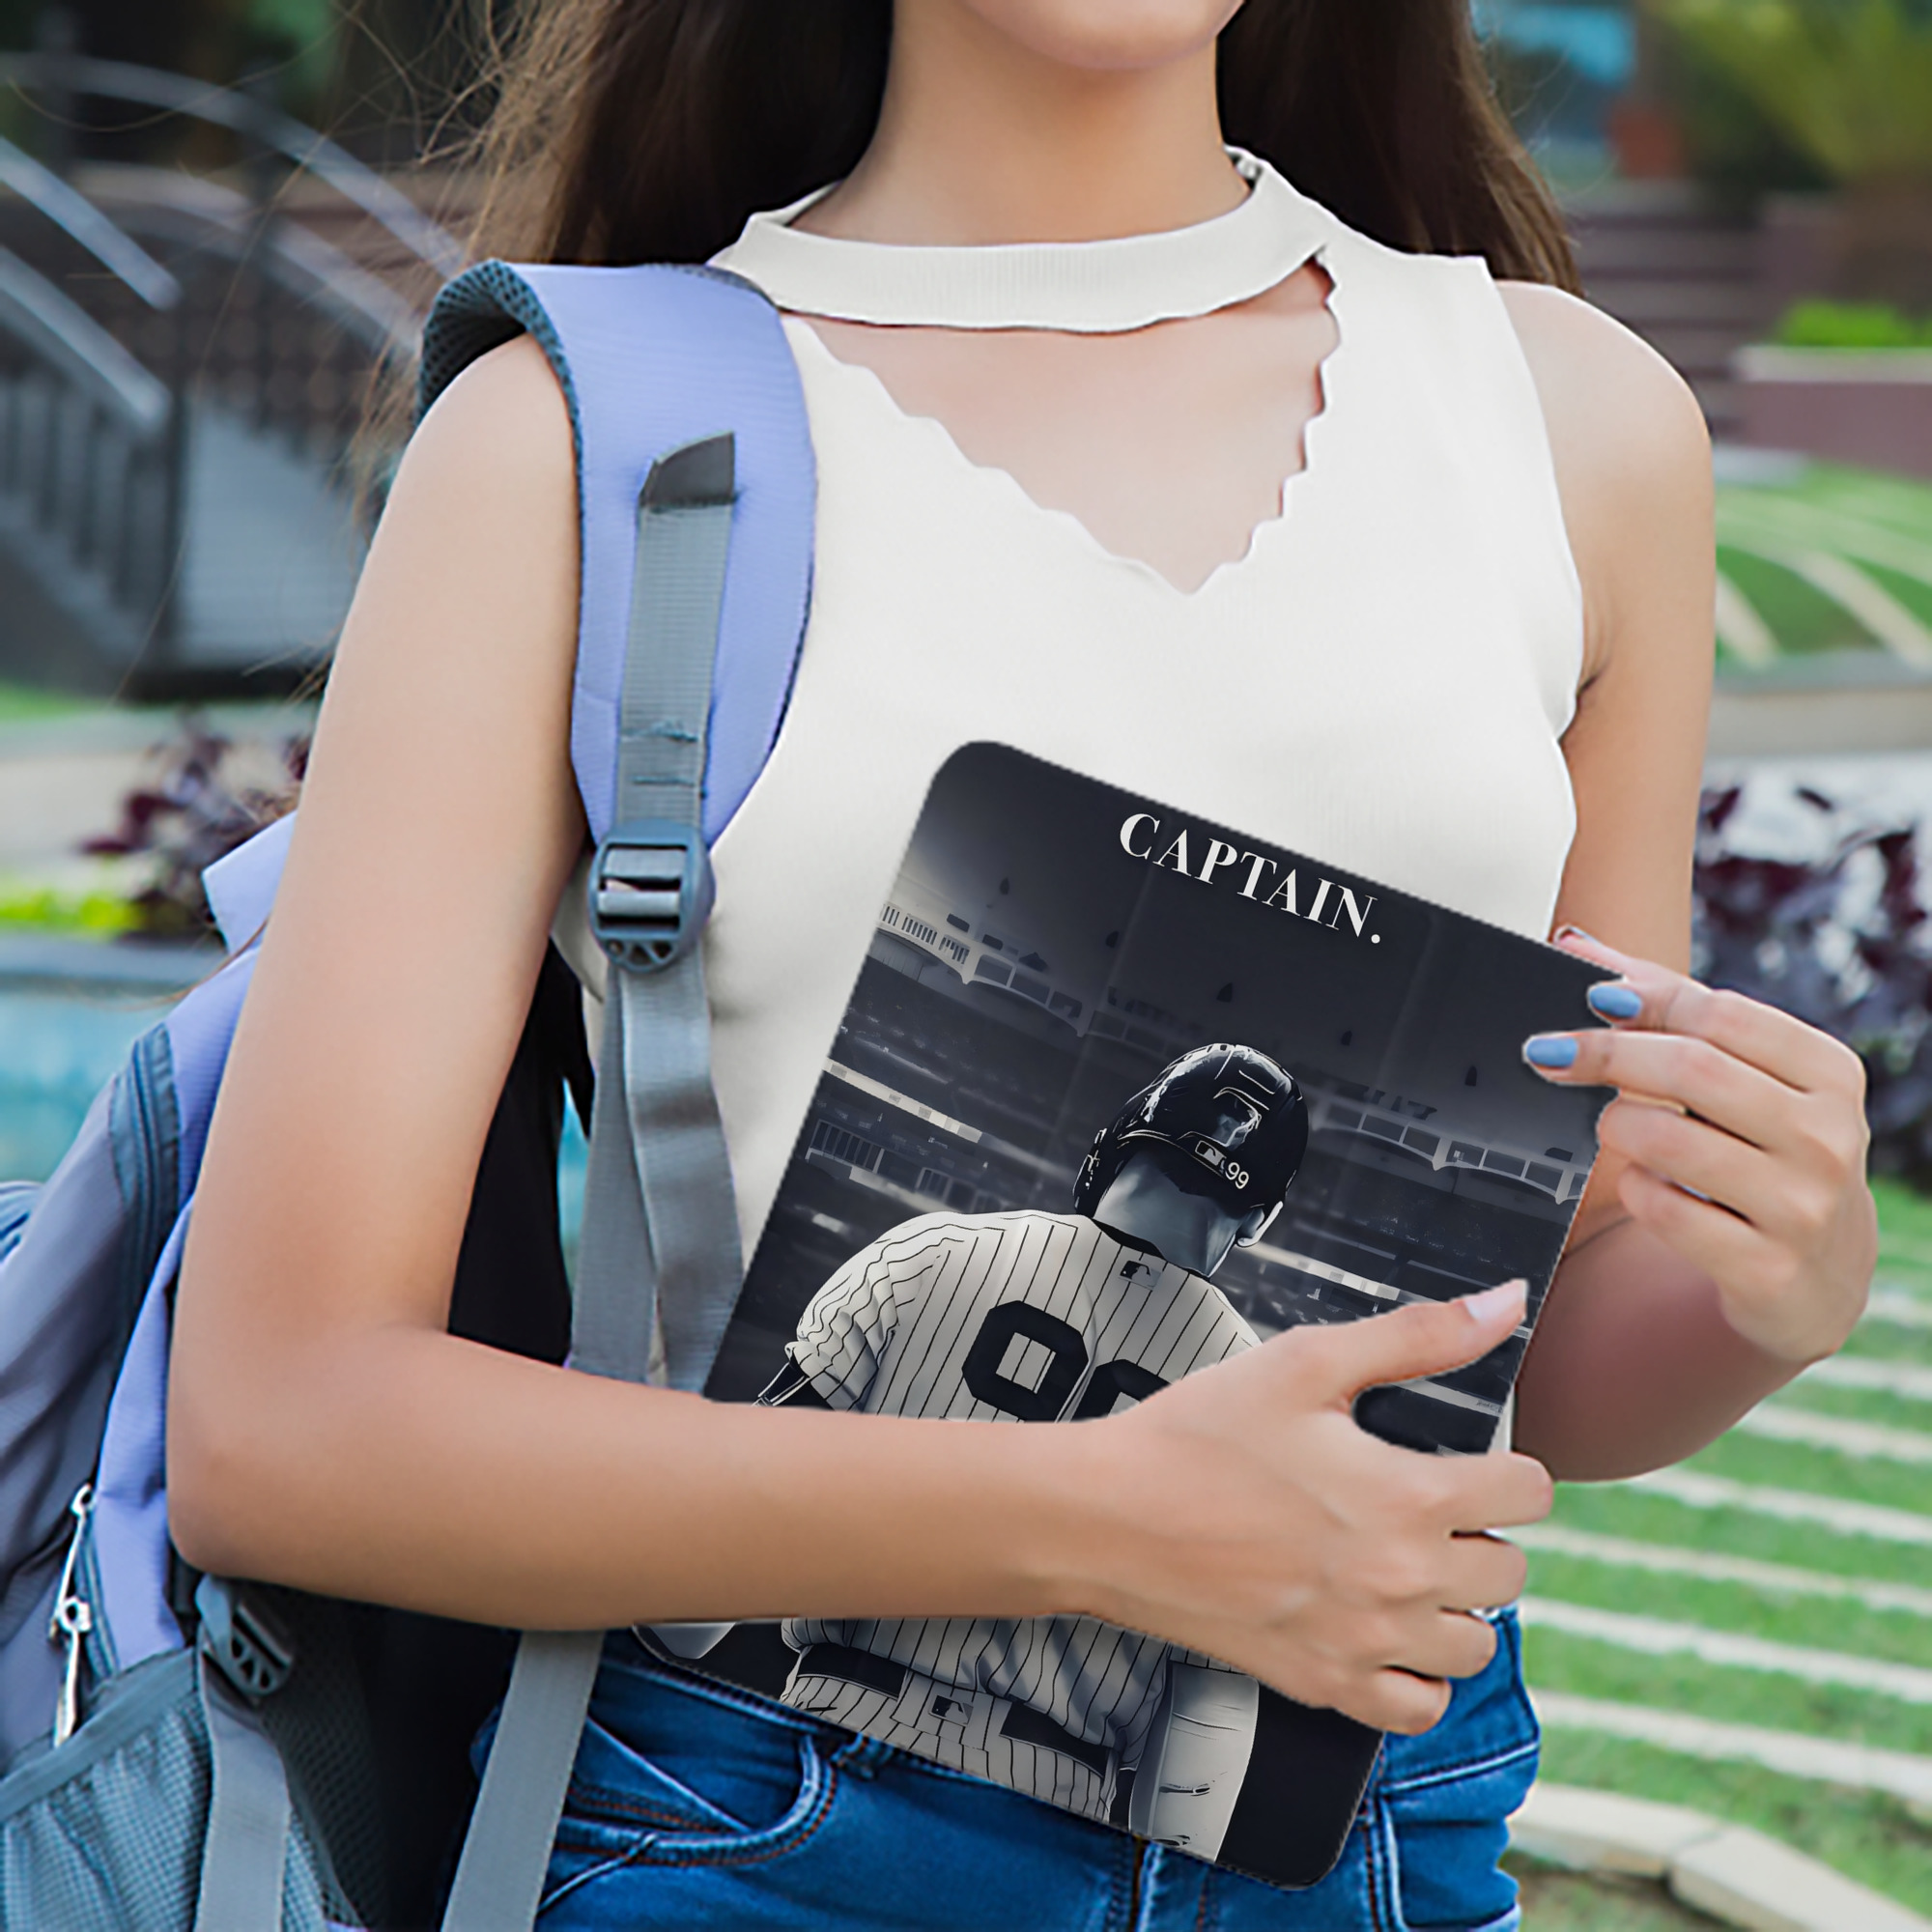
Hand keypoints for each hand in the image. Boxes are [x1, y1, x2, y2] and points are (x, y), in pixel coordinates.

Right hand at [1076, 1283, 1549, 1734]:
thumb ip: (1415, 1335)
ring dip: (1457, 1604)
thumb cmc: (1197, 1437)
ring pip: (1476, 1644)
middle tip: (1428, 1507)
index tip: (1472, 1461)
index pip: (1528, 1493)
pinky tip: (1387, 1631)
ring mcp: (1364, 1642)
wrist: (1110, 1517)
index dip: (1506, 1466)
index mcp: (1407, 1496)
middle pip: (1511, 1572)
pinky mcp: (1324, 1684)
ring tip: (1409, 1567)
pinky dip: (1418, 1676)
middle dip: (1482, 1532)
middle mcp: (1400, 1580)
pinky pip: (1419, 1709)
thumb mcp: (1305, 1362)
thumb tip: (1502, 1304)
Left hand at [1526, 930, 1875, 1363]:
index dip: (1642, 997)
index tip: (1586, 995)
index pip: (1720, 1013)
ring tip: (1613, 1125)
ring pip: (1668, 1139)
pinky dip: (1634, 1188)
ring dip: (1617, 1125)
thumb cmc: (1764, 1151)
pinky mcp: (1767, 1269)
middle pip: (1691, 1068)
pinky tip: (1645, 1185)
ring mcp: (1802, 1207)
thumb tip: (1577, 946)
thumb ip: (1670, 1009)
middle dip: (1605, 1053)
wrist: (1819, 1275)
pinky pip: (1662, 1210)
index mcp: (1829, 1073)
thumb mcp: (1745, 1079)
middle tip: (1546, 1052)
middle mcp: (1827, 1136)